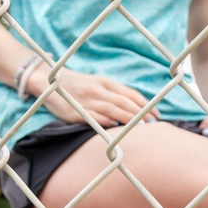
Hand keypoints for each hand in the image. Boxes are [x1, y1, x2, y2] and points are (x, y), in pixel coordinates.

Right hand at [30, 66, 157, 127]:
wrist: (51, 80)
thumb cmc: (79, 85)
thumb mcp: (98, 83)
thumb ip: (115, 93)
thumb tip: (138, 106)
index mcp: (105, 82)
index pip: (129, 94)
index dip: (144, 104)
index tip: (157, 115)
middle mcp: (97, 90)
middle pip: (123, 102)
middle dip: (140, 113)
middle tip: (154, 124)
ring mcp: (85, 100)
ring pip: (111, 109)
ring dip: (127, 118)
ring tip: (140, 127)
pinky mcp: (73, 111)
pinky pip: (91, 116)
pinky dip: (103, 120)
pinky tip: (114, 125)